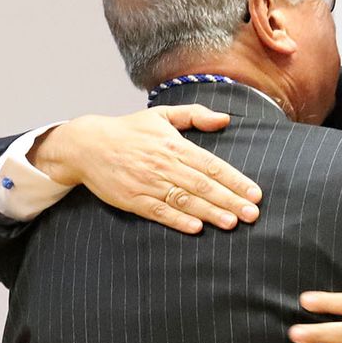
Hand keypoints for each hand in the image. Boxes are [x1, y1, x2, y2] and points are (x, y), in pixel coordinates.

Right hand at [30, 105, 259, 233]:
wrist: (87, 145)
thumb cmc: (129, 130)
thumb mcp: (162, 114)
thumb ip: (195, 115)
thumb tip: (224, 119)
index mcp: (174, 145)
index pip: (212, 164)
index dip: (235, 180)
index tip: (255, 193)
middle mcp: (164, 165)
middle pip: (203, 185)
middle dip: (230, 200)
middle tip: (252, 213)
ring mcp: (148, 184)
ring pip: (184, 200)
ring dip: (209, 213)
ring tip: (232, 223)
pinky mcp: (133, 200)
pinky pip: (159, 212)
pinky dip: (178, 220)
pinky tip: (196, 228)